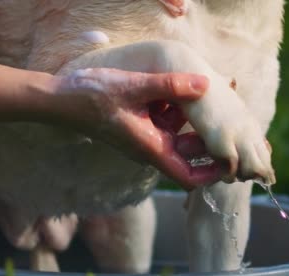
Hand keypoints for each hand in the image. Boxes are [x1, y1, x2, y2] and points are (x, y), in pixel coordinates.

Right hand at [51, 68, 223, 189]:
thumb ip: (170, 85)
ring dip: (191, 118)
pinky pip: (164, 119)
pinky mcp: (138, 123)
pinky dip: (174, 107)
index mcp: (151, 149)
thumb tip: (205, 84)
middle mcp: (150, 147)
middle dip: (208, 139)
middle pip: (189, 152)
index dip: (211, 173)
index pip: (188, 177)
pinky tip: (180, 85)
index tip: (230, 159)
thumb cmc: (90, 98)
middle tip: (229, 120)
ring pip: (177, 132)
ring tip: (208, 95)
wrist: (58, 99)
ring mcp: (144, 135)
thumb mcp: (134, 87)